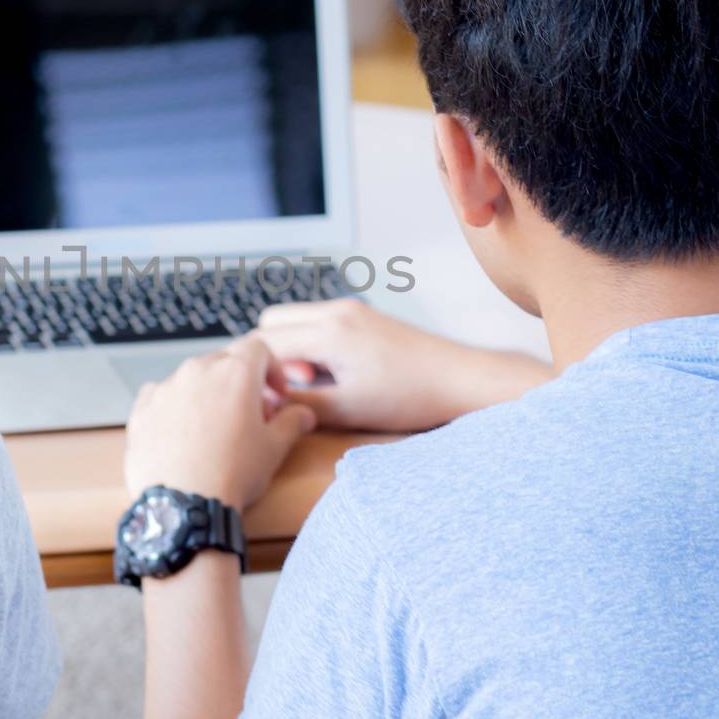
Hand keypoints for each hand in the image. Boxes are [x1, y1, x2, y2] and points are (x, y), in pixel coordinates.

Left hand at [125, 334, 317, 509]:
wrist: (183, 505)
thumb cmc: (230, 475)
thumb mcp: (273, 449)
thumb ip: (292, 423)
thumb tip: (303, 415)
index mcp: (235, 373)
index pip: (258, 348)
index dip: (272, 367)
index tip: (275, 391)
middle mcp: (198, 371)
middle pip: (224, 362)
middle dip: (241, 383)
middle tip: (250, 416)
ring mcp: (166, 388)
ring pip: (192, 379)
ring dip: (208, 395)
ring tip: (216, 430)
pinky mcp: (143, 409)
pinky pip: (162, 396)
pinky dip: (176, 407)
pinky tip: (184, 435)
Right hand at [256, 298, 551, 431]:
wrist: (460, 380)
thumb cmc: (410, 397)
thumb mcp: (346, 410)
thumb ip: (297, 403)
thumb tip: (263, 401)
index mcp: (329, 330)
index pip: (263, 342)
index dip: (258, 373)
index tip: (272, 399)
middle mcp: (337, 310)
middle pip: (272, 321)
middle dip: (271, 355)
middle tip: (295, 388)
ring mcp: (352, 309)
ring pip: (295, 320)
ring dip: (293, 350)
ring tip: (317, 384)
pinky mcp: (364, 316)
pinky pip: (318, 322)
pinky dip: (313, 345)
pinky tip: (336, 374)